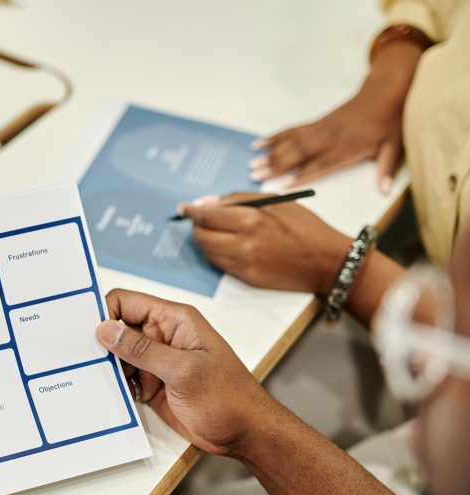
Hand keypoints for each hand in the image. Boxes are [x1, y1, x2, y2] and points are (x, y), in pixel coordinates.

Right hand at [96, 290, 282, 457]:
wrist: (245, 433)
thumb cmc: (229, 398)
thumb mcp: (184, 371)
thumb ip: (143, 350)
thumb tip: (106, 330)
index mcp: (174, 320)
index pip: (125, 302)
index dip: (103, 314)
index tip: (85, 334)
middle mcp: (162, 336)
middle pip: (117, 329)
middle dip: (100, 344)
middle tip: (83, 361)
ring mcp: (157, 361)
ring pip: (117, 356)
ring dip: (107, 368)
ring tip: (97, 382)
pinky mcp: (153, 384)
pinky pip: (125, 379)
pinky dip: (116, 387)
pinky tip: (111, 396)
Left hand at [182, 192, 350, 294]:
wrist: (326, 262)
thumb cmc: (304, 227)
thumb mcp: (275, 201)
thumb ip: (239, 200)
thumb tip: (208, 203)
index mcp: (251, 219)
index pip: (207, 215)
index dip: (191, 211)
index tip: (184, 207)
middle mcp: (243, 243)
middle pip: (201, 235)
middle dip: (196, 226)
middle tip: (199, 219)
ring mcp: (242, 264)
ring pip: (207, 252)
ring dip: (205, 240)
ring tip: (215, 231)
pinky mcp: (245, 278)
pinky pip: (219, 264)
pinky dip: (217, 253)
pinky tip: (227, 244)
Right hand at [251, 41, 423, 192]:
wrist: (385, 92)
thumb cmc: (388, 120)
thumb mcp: (393, 146)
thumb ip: (385, 169)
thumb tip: (385, 190)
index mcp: (346, 148)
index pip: (318, 166)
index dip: (299, 176)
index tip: (282, 185)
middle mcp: (328, 139)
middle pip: (298, 155)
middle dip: (275, 166)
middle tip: (256, 175)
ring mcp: (320, 129)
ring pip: (291, 143)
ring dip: (271, 154)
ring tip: (254, 163)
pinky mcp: (316, 122)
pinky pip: (292, 130)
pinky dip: (276, 136)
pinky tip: (262, 142)